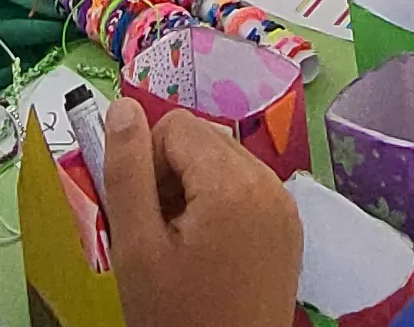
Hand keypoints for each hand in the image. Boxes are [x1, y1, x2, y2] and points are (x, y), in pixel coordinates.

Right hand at [98, 100, 300, 326]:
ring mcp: (285, 207)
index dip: (147, 163)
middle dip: (170, 174)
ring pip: (223, 163)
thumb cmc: (177, 316)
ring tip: (181, 246)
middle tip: (158, 233)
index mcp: (233, 184)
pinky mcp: (290, 229)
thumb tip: (123, 106)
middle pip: (203, 140)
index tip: (143, 213)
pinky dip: (220, 206)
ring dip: (193, 191)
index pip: (175, 125)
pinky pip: (247, 190)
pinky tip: (206, 253)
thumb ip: (127, 170)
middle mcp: (270, 185)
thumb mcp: (136, 246)